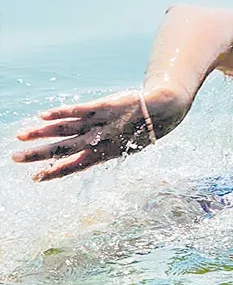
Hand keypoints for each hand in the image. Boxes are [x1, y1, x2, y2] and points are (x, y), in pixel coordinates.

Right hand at [12, 88, 188, 181]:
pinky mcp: (105, 106)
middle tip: (15, 158)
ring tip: (21, 136)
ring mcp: (102, 123)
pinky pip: (80, 110)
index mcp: (106, 153)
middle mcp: (101, 140)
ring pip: (67, 129)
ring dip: (43, 133)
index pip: (76, 166)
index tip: (35, 178)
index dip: (55, 172)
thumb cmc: (144, 130)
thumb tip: (85, 158)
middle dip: (39, 155)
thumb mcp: (127, 147)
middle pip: (65, 149)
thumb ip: (105, 151)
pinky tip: (43, 115)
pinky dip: (61, 113)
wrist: (165, 110)